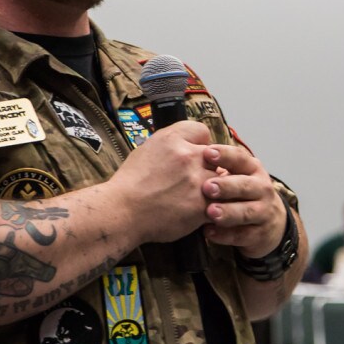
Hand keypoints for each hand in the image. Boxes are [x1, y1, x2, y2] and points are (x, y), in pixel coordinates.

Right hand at [110, 120, 214, 244]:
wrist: (122, 211)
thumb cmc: (130, 183)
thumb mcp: (146, 149)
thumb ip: (171, 143)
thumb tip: (186, 145)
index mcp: (173, 139)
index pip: (202, 131)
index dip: (201, 144)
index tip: (196, 155)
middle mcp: (188, 156)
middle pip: (216, 156)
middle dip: (209, 168)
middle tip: (196, 179)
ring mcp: (197, 181)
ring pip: (222, 180)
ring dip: (214, 189)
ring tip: (197, 197)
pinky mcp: (202, 205)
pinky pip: (219, 203)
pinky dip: (212, 208)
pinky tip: (198, 212)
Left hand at [200, 144, 286, 256]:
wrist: (269, 222)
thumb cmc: (241, 192)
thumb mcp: (234, 173)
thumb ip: (215, 163)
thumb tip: (187, 145)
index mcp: (252, 168)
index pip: (240, 158)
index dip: (225, 155)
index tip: (206, 153)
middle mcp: (261, 188)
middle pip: (246, 185)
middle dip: (227, 186)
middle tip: (207, 187)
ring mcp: (263, 211)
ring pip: (247, 211)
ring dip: (228, 212)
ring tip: (210, 212)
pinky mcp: (260, 234)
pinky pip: (243, 235)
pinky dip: (226, 235)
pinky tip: (209, 232)